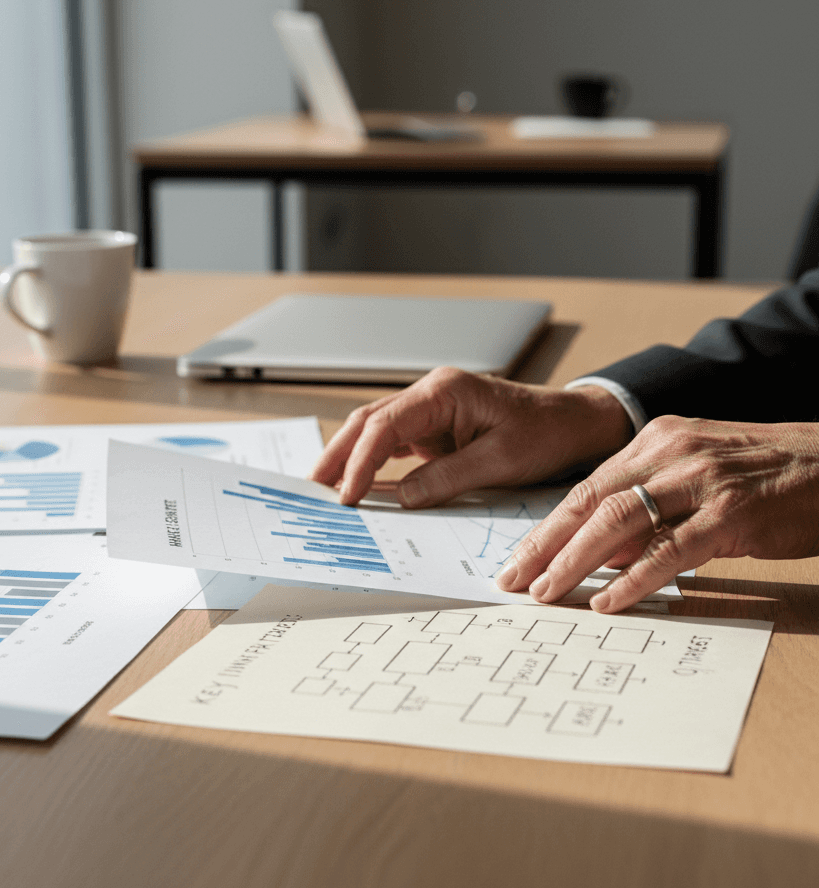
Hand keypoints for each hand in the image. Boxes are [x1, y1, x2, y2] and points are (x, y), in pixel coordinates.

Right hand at [311, 367, 630, 506]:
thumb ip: (446, 477)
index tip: (348, 495)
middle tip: (313, 488)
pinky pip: (395, 446)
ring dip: (349, 459)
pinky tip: (357, 485)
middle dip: (338, 455)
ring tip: (324, 489)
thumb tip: (400, 497)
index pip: (385, 426)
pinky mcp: (435, 430)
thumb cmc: (546, 433)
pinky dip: (373, 465)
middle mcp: (431, 395)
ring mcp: (431, 412)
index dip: (359, 462)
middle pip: (368, 422)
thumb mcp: (500, 460)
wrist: (575, 425)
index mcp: (444, 391)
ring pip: (376, 432)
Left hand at [497, 415, 818, 612]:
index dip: (547, 528)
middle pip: (588, 501)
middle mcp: (670, 454)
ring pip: (618, 520)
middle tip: (515, 581)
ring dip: (575, 561)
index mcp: (656, 442)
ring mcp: (700, 480)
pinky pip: (670, 549)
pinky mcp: (732, 513)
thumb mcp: (696, 479)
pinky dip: (634, 578)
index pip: (585, 489)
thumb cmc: (767, 477)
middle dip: (545, 545)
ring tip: (548, 593)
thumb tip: (602, 557)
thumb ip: (648, 512)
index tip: (519, 560)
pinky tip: (608, 601)